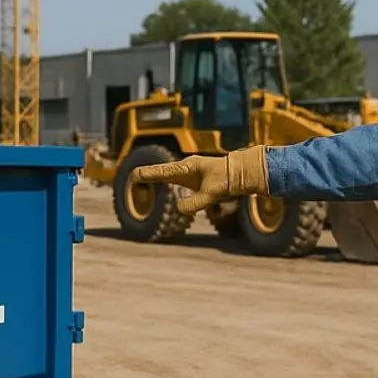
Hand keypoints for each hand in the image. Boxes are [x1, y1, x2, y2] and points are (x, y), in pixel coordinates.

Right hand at [131, 146, 268, 213]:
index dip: (147, 175)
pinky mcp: (197, 179)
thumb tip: (179, 208)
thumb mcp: (213, 193)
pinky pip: (178, 180)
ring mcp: (192, 173)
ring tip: (142, 176)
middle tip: (133, 176)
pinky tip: (164, 180)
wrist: (244, 172)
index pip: (163, 172)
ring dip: (157, 176)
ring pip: (170, 175)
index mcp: (188, 168)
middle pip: (163, 172)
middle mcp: (187, 169)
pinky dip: (168, 179)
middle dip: (148, 174)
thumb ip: (196, 202)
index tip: (134, 175)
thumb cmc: (229, 180)